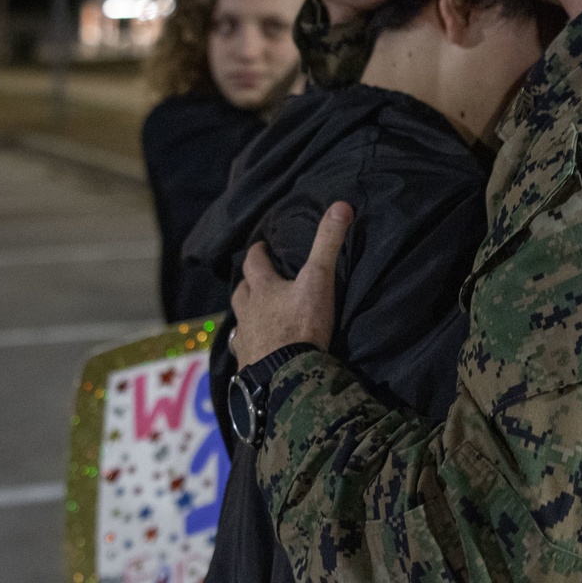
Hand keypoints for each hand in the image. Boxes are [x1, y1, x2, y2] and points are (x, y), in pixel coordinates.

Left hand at [231, 203, 354, 368]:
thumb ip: (328, 244)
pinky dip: (250, 346)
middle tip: (255, 280)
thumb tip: (341, 205)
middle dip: (247, 283)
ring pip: (240, 321)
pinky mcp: (247, 365)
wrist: (284, 377)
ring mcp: (245, 340)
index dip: (258, 252)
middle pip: (240, 291)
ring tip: (255, 314)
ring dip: (246, 314)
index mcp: (262, 289)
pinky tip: (257, 351)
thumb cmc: (300, 326)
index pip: (254, 262)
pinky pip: (245, 350)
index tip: (261, 246)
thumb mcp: (318, 281)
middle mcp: (247, 312)